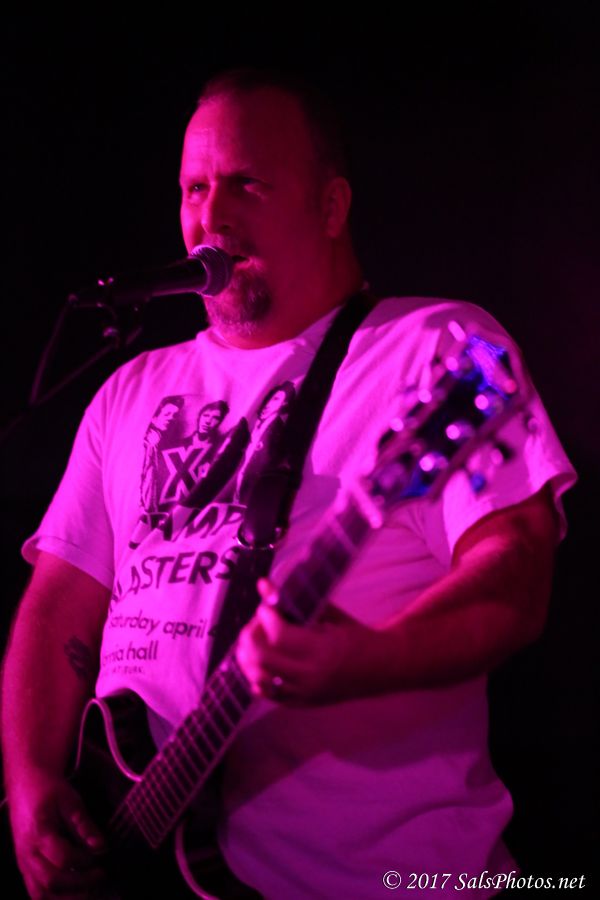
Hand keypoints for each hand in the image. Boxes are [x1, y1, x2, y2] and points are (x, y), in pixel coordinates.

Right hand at [8, 770, 105, 899]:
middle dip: (79, 884)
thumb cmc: (49, 791)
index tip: (101, 856)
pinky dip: (54, 898)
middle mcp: (27, 854)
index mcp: (39, 833)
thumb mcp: (71, 801)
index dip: (84, 861)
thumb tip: (102, 847)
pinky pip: (36, 892)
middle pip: (51, 881)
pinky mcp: (24, 868)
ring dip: (67, 897)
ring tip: (90, 890)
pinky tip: (73, 894)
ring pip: (41, 893)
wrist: (26, 785)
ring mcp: (23, 864)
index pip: (63, 858)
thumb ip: (85, 825)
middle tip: (100, 876)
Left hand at [236, 578, 380, 704]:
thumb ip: (297, 601)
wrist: (381, 668)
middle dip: (251, 636)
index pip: (279, 635)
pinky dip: (257, 678)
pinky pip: (269, 694)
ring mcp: (305, 693)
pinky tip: (257, 664)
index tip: (265, 606)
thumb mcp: (331, 615)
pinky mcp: (303, 703)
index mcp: (322, 650)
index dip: (265, 617)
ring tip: (251, 641)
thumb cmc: (357, 636)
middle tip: (256, 623)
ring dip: (247, 658)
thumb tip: (264, 585)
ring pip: (259, 678)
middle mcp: (311, 675)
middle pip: (263, 658)